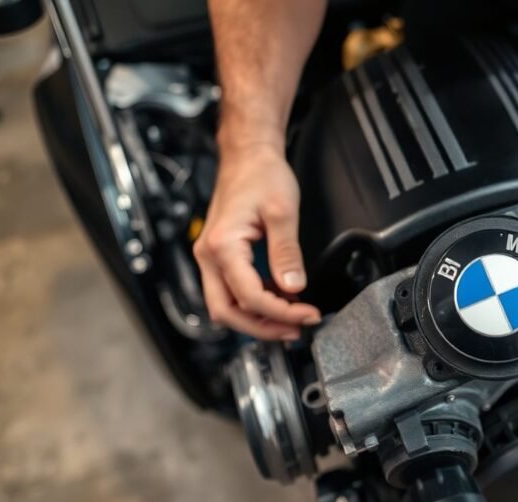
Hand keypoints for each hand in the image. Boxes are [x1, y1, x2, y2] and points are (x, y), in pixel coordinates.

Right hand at [193, 144, 320, 339]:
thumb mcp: (282, 211)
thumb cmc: (261, 175)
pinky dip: (254, 303)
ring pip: (226, 306)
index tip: (309, 314)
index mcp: (222, 246)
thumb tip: (294, 287)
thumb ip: (287, 252)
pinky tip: (280, 302)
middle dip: (263, 327)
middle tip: (296, 329)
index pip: (249, 297)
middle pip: (228, 312)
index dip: (281, 312)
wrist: (247, 156)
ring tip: (291, 320)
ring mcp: (210, 258)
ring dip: (257, 319)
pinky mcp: (219, 258)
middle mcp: (208, 256)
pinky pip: (231, 291)